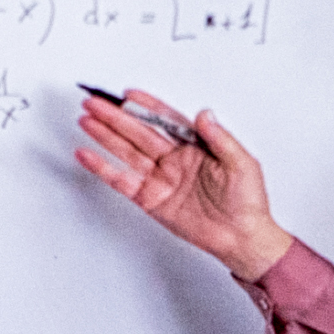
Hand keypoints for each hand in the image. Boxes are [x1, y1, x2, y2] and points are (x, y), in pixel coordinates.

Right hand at [72, 91, 292, 283]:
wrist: (241, 238)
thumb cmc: (247, 203)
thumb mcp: (241, 163)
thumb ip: (220, 138)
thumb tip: (205, 115)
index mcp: (195, 146)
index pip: (166, 120)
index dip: (147, 106)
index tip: (129, 95)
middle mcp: (174, 160)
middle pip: (139, 132)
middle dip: (116, 117)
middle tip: (95, 103)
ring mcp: (161, 179)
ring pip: (127, 151)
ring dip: (106, 135)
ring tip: (86, 119)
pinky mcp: (151, 199)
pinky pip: (122, 180)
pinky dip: (103, 168)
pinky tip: (88, 155)